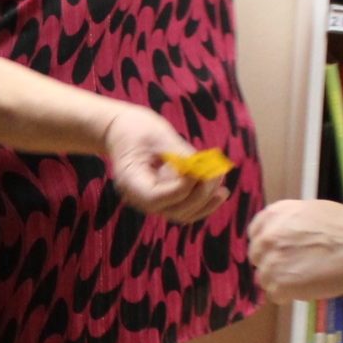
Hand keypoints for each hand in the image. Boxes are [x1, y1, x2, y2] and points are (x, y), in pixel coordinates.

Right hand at [102, 104, 228, 225]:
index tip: (198, 171)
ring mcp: (153, 201)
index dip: (180, 189)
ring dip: (205, 201)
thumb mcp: (156, 134)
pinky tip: (219, 192)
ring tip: (220, 182)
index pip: (155, 198)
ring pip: (183, 214)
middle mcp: (140, 198)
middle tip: (215, 175)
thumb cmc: (136, 128)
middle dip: (198, 195)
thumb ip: (179, 152)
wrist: (122, 132)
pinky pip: (187, 209)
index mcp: (130, 181)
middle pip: (172, 210)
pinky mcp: (165, 198)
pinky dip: (204, 203)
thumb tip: (203, 167)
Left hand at [247, 199, 342, 302]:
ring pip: (265, 279)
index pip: (256, 234)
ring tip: (304, 280)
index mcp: (274, 216)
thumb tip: (282, 238)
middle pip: (258, 258)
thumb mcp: (310, 211)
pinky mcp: (281, 285)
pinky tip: (307, 289)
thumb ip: (289, 223)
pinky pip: (276, 295)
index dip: (268, 245)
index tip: (279, 252)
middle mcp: (267, 238)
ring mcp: (271, 263)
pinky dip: (289, 295)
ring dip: (281, 281)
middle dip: (273, 263)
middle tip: (295, 268)